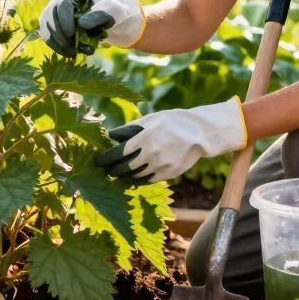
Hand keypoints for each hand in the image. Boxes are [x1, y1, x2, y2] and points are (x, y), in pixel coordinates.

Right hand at [38, 0, 144, 57]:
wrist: (114, 22)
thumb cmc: (115, 14)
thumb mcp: (114, 12)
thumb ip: (100, 15)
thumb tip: (81, 24)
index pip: (62, 4)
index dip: (65, 21)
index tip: (72, 36)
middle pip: (50, 15)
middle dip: (59, 35)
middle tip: (72, 50)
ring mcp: (56, 12)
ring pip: (45, 26)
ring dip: (56, 42)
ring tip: (71, 53)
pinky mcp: (55, 24)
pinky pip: (48, 35)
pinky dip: (55, 46)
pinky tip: (67, 53)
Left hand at [95, 97, 247, 181]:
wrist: (200, 133)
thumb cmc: (172, 122)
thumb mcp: (151, 120)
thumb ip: (130, 129)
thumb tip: (111, 135)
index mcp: (144, 138)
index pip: (118, 153)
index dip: (105, 159)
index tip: (98, 161)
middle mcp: (150, 154)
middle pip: (124, 168)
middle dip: (113, 170)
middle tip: (107, 170)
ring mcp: (160, 165)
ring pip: (136, 176)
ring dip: (125, 176)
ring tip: (119, 173)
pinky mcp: (169, 174)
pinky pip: (149, 180)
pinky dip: (139, 179)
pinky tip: (134, 176)